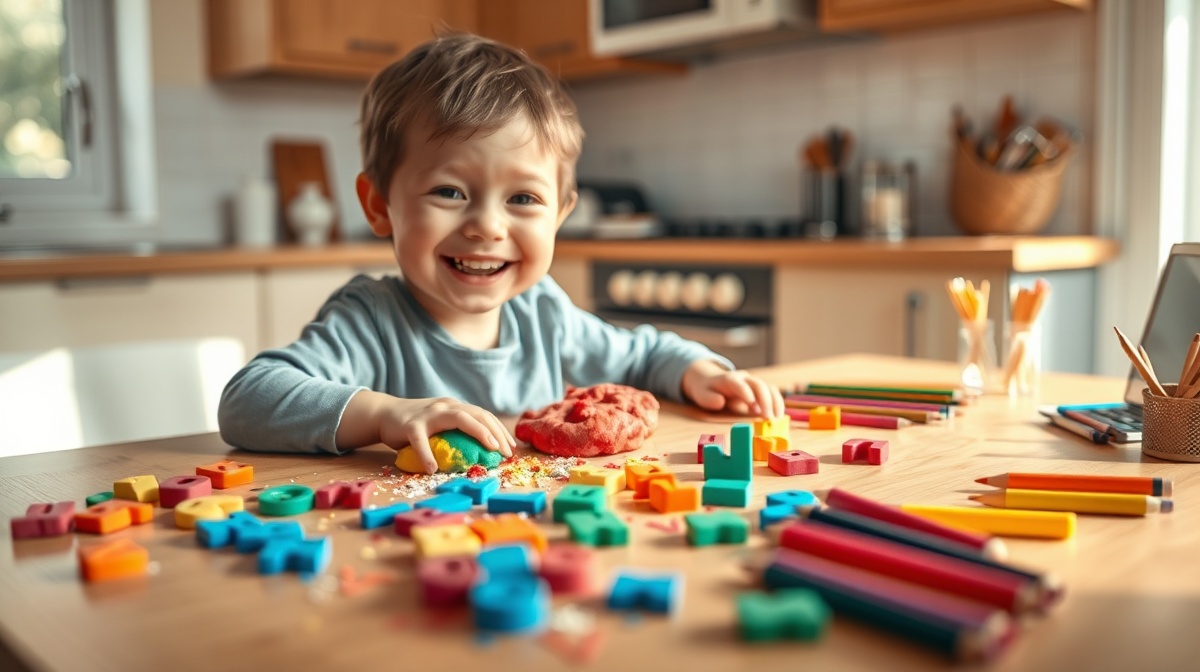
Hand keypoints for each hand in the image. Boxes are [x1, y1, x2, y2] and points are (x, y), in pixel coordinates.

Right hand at [338, 391, 514, 473]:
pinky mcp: (409, 425)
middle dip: (496, 432)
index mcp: (455, 407)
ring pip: (458, 419)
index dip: (499, 430)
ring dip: (478, 433)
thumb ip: (456, 434)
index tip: (511, 447)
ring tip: (489, 450)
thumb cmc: (417, 425)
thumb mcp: (440, 426)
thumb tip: (479, 456)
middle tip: (506, 452)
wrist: (384, 414)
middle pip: (477, 415)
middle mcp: (445, 407)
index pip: (483, 415)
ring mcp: (428, 414)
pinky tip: (433, 469)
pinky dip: (427, 455)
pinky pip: (420, 440)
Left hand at [681, 359, 785, 418]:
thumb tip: (721, 402)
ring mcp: (753, 383)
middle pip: (759, 384)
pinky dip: (777, 403)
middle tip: (769, 418)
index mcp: (728, 379)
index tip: (753, 405)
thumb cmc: (706, 389)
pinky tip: (778, 416)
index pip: (739, 383)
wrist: (710, 379)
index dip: (746, 392)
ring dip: (775, 402)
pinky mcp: (759, 390)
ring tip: (777, 419)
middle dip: (766, 401)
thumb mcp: (701, 394)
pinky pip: (772, 393)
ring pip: (769, 388)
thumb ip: (709, 398)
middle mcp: (744, 378)